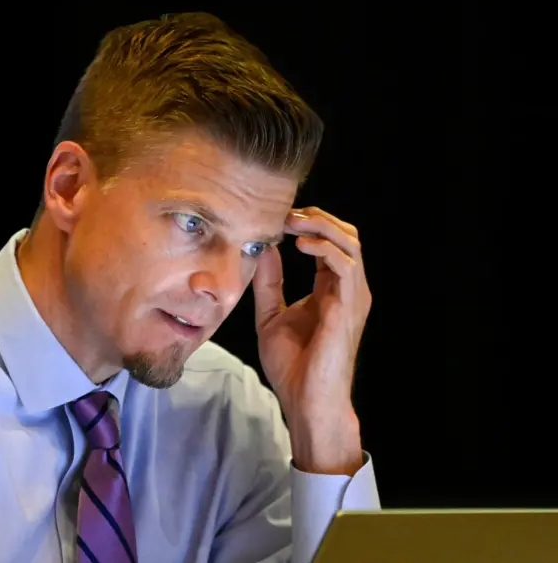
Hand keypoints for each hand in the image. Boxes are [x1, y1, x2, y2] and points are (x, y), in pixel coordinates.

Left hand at [252, 207, 371, 474]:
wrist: (306, 402)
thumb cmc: (293, 367)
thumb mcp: (271, 317)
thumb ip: (269, 283)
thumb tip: (262, 249)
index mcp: (331, 290)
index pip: (329, 243)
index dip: (307, 225)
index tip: (277, 218)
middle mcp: (348, 289)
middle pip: (346, 235)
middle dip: (317, 217)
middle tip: (286, 213)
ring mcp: (353, 297)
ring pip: (350, 243)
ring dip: (320, 226)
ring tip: (291, 222)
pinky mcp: (349, 308)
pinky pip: (345, 266)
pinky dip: (323, 248)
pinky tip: (299, 244)